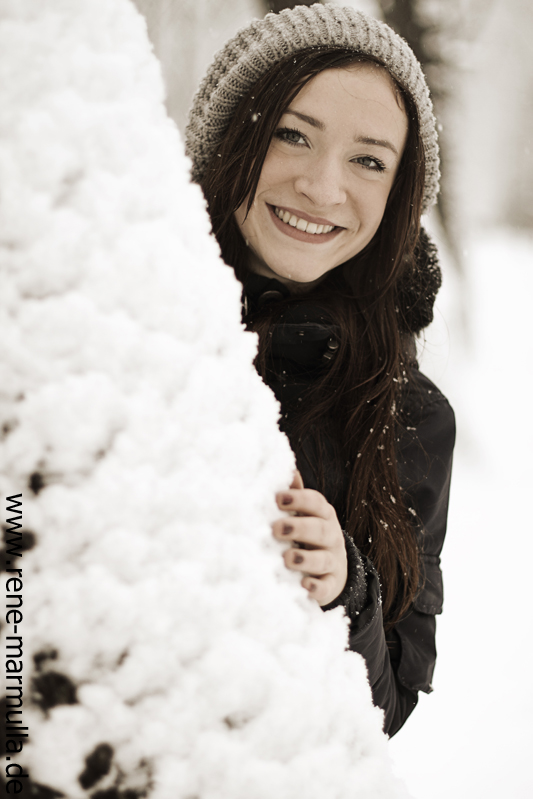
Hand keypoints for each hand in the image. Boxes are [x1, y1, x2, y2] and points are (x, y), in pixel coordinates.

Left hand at [272, 471, 347, 605]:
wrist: (332, 571)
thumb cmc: (309, 536)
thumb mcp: (304, 514)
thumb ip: (295, 494)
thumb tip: (287, 468)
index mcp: (322, 515)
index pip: (316, 502)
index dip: (298, 499)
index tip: (278, 498)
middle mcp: (331, 536)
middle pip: (320, 529)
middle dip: (299, 527)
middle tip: (276, 528)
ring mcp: (333, 562)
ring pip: (323, 559)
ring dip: (306, 558)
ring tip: (287, 557)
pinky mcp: (331, 585)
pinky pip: (326, 587)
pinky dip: (316, 587)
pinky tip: (304, 585)